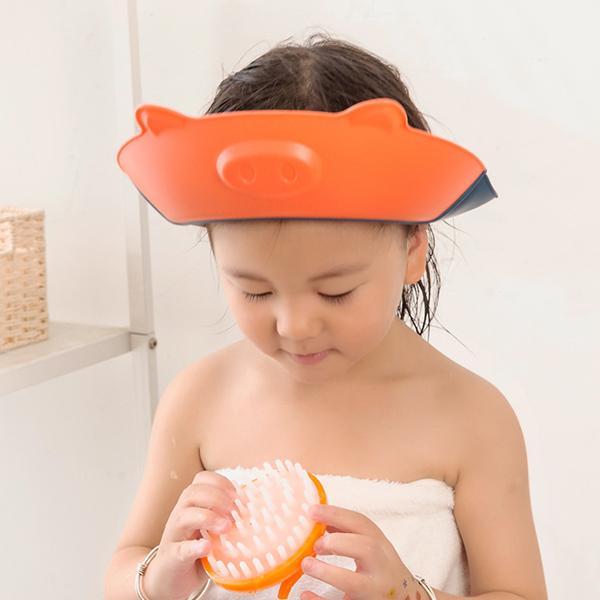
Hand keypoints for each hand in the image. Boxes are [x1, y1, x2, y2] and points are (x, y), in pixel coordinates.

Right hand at [143, 471, 236, 599]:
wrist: (169, 579)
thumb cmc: (196, 550)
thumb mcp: (213, 531)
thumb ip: (227, 519)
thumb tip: (255, 510)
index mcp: (192, 504)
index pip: (201, 480)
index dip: (220, 482)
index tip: (237, 495)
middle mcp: (180, 515)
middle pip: (192, 493)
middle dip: (216, 498)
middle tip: (234, 513)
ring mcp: (174, 536)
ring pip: (184, 517)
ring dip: (208, 518)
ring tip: (226, 528)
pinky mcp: (172, 558)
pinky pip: (181, 549)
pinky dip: (195, 546)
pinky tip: (207, 547)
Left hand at [300, 504, 420, 599]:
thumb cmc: (383, 571)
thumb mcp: (373, 548)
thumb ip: (350, 535)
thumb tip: (322, 520)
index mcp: (382, 547)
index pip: (362, 524)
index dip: (336, 514)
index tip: (312, 511)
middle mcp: (382, 569)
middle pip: (367, 549)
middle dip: (338, 542)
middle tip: (315, 543)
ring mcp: (375, 591)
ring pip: (356, 583)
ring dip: (328, 572)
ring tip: (307, 564)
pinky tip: (306, 594)